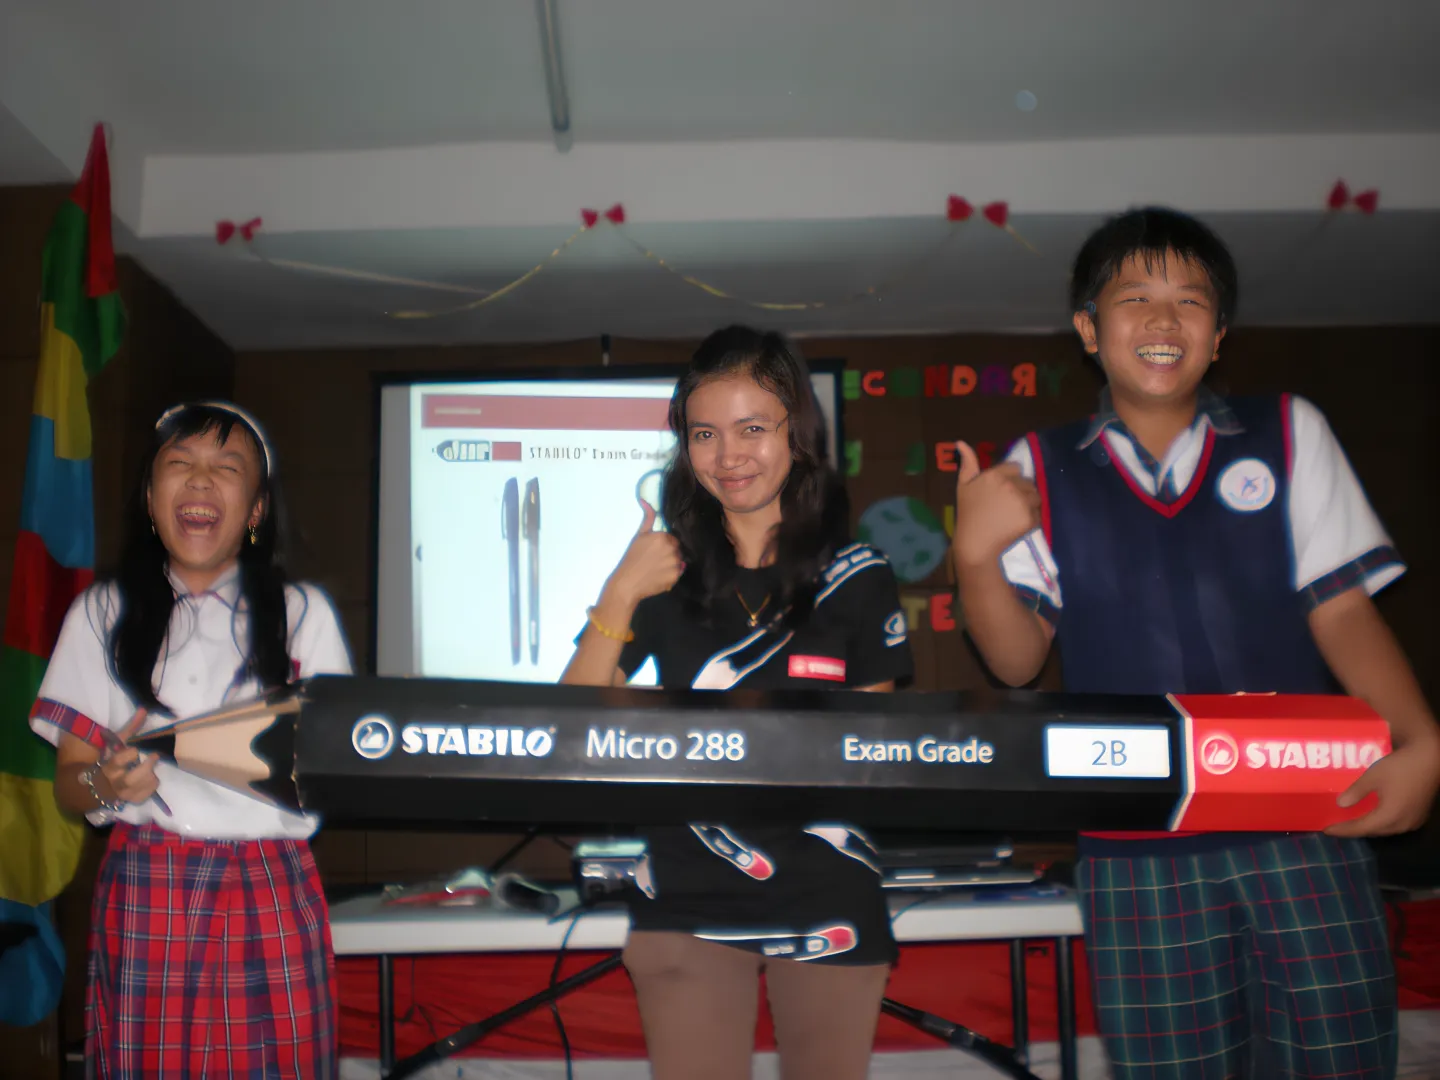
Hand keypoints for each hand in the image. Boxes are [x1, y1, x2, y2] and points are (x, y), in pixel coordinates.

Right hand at [97, 709, 158, 805]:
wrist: (96, 784)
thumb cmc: (110, 759)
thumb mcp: (117, 743)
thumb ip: (132, 728)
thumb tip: (144, 709)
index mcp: (108, 766)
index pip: (118, 761)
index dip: (129, 755)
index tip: (136, 749)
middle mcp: (114, 782)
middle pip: (131, 779)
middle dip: (146, 768)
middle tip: (154, 756)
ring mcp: (123, 793)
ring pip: (140, 788)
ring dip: (151, 777)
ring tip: (152, 769)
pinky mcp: (131, 800)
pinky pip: (145, 795)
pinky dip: (151, 787)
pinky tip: (151, 779)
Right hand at [606, 501, 683, 605]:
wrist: (627, 582)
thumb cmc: (632, 558)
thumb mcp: (640, 535)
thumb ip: (648, 518)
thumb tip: (646, 500)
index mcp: (664, 537)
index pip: (672, 539)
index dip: (664, 545)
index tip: (655, 551)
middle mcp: (672, 549)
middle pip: (677, 550)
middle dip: (669, 553)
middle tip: (655, 560)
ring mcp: (675, 564)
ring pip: (678, 561)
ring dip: (671, 564)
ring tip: (657, 569)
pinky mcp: (676, 577)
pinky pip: (678, 573)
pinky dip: (670, 575)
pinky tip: (659, 576)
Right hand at [950, 440, 1041, 568]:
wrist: (976, 544)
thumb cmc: (968, 514)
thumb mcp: (963, 486)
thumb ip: (967, 464)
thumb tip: (960, 442)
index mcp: (995, 475)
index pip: (1015, 468)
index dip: (1010, 479)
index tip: (1002, 492)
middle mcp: (1010, 485)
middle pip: (1027, 482)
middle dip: (1021, 492)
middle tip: (1008, 506)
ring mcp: (1022, 501)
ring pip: (1036, 496)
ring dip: (1029, 504)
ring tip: (1014, 516)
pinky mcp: (1030, 517)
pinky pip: (1038, 513)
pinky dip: (1031, 519)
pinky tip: (1017, 525)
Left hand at [1326, 736, 1439, 837]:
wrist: (1431, 759)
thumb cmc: (1400, 767)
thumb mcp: (1372, 777)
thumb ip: (1356, 792)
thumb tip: (1341, 804)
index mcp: (1389, 817)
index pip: (1361, 828)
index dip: (1343, 830)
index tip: (1326, 830)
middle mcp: (1403, 824)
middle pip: (1374, 831)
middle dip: (1355, 829)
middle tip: (1338, 825)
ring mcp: (1414, 821)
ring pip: (1386, 829)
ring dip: (1369, 826)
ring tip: (1353, 821)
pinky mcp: (1420, 815)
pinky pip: (1396, 823)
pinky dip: (1382, 821)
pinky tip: (1374, 814)